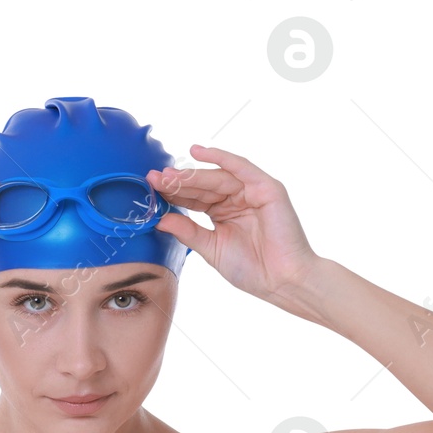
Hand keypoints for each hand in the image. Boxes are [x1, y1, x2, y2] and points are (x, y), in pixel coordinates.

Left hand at [148, 146, 321, 303]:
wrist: (282, 281)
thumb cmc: (252, 270)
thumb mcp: (211, 248)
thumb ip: (188, 231)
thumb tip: (160, 219)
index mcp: (223, 213)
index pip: (194, 199)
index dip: (173, 193)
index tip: (150, 189)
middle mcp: (237, 199)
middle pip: (203, 185)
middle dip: (178, 181)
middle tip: (154, 178)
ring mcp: (252, 191)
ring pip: (217, 177)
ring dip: (192, 174)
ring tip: (169, 174)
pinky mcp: (266, 188)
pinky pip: (240, 166)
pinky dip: (220, 157)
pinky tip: (198, 152)